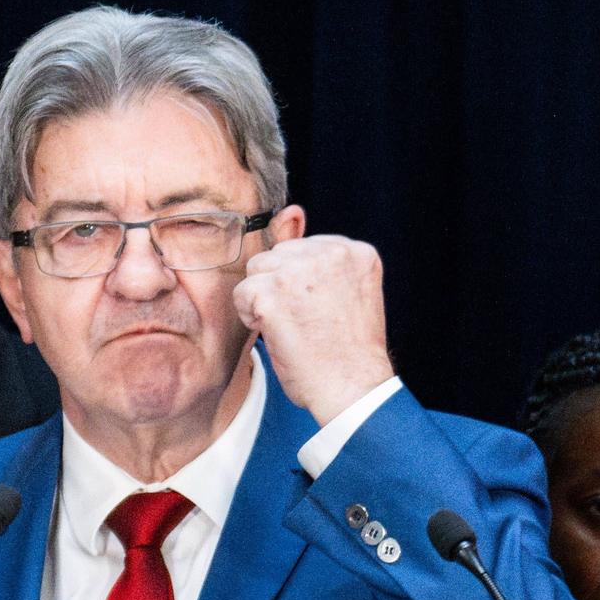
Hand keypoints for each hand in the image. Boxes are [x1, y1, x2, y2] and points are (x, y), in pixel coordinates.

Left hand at [231, 233, 393, 424]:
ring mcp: (301, 269)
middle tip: (305, 323)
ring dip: (265, 300)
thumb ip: (322, 257)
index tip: (318, 311)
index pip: (306, 250)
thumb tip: (290, 211)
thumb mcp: (348, 293)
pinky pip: (242, 294)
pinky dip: (251, 317)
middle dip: (281, 287)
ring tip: (293, 328)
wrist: (351, 388)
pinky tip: (278, 335)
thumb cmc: (348, 351)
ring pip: (258, 271)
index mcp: (356, 251)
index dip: (302, 284)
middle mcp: (332, 252)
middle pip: (279, 255)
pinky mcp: (274, 290)